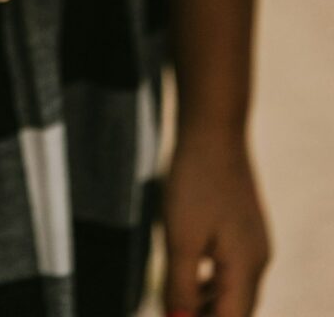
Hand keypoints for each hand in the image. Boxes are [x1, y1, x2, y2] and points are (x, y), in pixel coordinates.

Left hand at [165, 127, 269, 316]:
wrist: (213, 129)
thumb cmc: (195, 181)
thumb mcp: (180, 238)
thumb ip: (180, 286)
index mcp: (246, 268)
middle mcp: (257, 260)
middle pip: (236, 311)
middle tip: (171, 312)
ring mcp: (254, 243)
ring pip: (234, 292)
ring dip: (207, 305)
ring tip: (175, 301)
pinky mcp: (244, 228)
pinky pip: (232, 270)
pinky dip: (211, 283)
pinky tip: (189, 275)